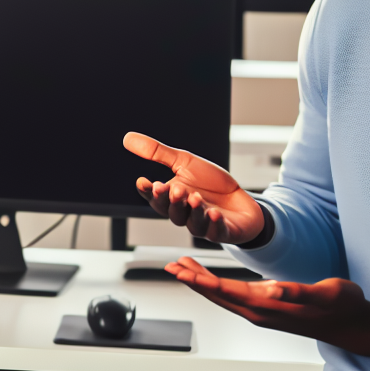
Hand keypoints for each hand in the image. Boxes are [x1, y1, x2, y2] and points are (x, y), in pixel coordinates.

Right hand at [123, 132, 264, 244]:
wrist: (241, 199)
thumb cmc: (210, 183)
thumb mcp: (184, 162)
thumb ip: (157, 153)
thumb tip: (128, 138)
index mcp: (172, 198)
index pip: (155, 198)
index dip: (148, 192)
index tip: (143, 182)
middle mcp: (185, 214)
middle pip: (172, 212)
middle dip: (171, 201)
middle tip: (172, 188)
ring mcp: (203, 225)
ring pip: (192, 223)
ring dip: (192, 211)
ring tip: (194, 197)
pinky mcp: (223, 231)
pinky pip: (216, 232)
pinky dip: (214, 224)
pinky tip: (214, 213)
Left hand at [165, 256, 369, 356]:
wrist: (355, 325)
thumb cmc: (343, 305)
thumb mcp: (326, 293)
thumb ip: (298, 291)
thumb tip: (273, 289)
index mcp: (270, 306)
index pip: (227, 292)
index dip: (202, 281)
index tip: (181, 271)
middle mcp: (261, 312)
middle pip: (219, 295)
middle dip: (193, 281)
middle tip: (170, 266)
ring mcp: (263, 313)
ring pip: (224, 297)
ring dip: (201, 283)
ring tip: (182, 267)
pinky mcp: (267, 310)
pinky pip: (234, 298)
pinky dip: (216, 286)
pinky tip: (209, 277)